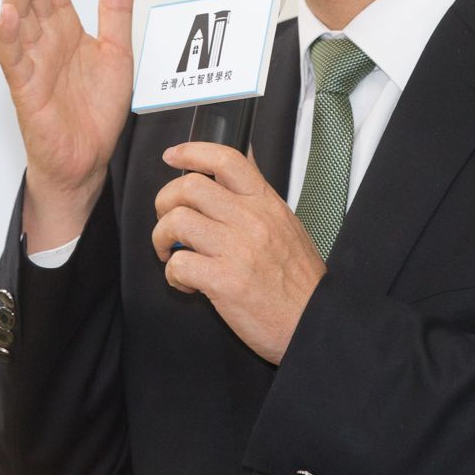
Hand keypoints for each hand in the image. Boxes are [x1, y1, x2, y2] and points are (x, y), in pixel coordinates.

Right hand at [0, 0, 133, 249]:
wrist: (87, 162)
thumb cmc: (94, 114)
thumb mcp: (118, 52)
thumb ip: (116, 10)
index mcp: (65, 31)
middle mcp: (45, 42)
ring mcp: (32, 63)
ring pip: (19, 18)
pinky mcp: (25, 89)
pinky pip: (13, 58)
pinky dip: (9, 35)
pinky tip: (9, 12)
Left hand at [151, 141, 326, 364]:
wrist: (313, 322)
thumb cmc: (299, 281)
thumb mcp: (286, 225)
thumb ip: (257, 199)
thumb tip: (234, 171)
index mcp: (266, 204)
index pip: (226, 159)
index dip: (192, 152)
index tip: (173, 156)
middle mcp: (251, 220)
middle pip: (189, 187)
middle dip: (165, 201)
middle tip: (167, 220)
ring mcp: (237, 249)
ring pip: (176, 221)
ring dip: (162, 238)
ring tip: (172, 253)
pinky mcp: (224, 281)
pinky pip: (178, 264)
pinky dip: (173, 275)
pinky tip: (186, 283)